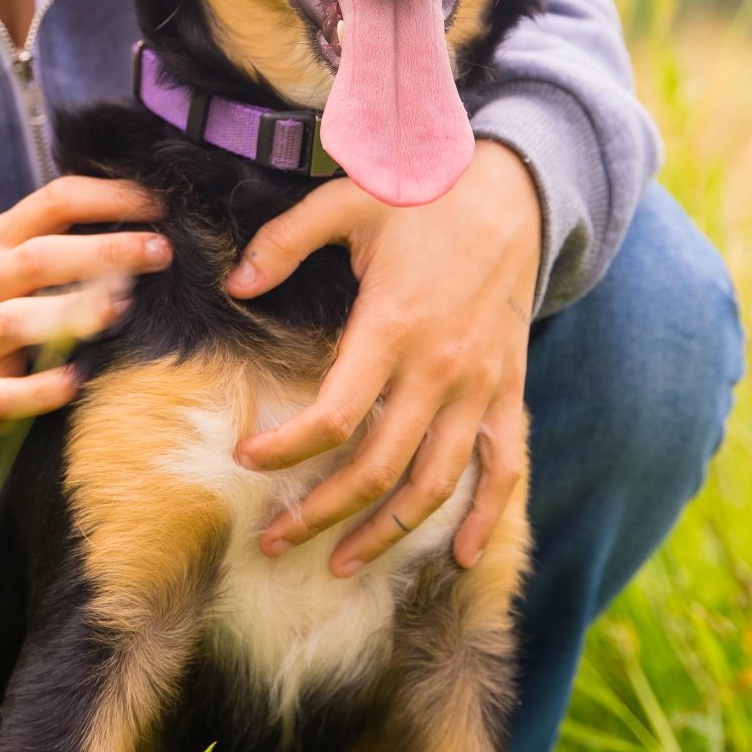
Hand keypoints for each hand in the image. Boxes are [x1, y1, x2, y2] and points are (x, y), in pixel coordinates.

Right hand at [0, 175, 169, 554]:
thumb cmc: (1, 300)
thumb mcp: (22, 255)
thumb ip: (72, 230)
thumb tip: (156, 208)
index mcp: (2, 239)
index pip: (55, 201)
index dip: (110, 197)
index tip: (161, 204)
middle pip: (39, 258)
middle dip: (102, 251)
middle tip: (161, 251)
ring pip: (15, 320)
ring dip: (68, 311)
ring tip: (120, 307)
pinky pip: (7, 393)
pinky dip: (40, 388)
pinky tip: (75, 379)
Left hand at [224, 140, 539, 574]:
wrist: (515, 187)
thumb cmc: (424, 193)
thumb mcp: (346, 200)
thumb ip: (285, 242)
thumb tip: (236, 285)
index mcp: (391, 327)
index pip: (333, 418)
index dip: (284, 450)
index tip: (246, 459)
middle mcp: (439, 369)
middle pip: (377, 469)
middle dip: (320, 515)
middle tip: (275, 539)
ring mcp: (480, 386)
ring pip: (435, 484)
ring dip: (388, 533)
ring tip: (342, 563)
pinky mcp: (509, 389)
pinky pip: (505, 468)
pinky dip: (487, 518)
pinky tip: (460, 557)